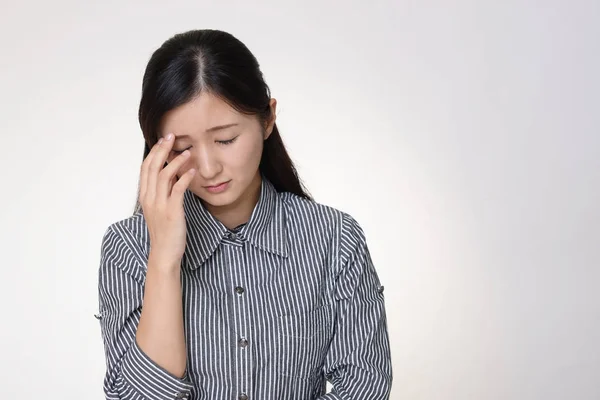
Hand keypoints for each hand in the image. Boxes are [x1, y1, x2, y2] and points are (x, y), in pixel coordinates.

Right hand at [139, 133, 195, 268]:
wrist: (164, 253)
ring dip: (176, 161)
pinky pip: (177, 190)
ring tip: (188, 152)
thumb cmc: (164, 232)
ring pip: (164, 176)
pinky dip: (185, 178)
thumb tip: (171, 175)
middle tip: (173, 136)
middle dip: (162, 149)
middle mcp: (149, 198)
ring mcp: (159, 205)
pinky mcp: (172, 212)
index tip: (163, 140)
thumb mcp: (159, 208)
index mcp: (145, 196)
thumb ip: (162, 192)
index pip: (146, 168)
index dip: (154, 152)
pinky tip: (193, 171)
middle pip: (153, 167)